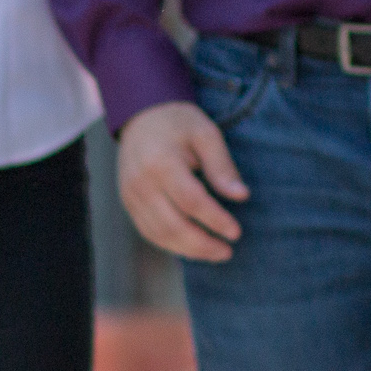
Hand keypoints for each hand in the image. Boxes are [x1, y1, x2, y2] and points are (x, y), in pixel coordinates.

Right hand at [117, 101, 248, 260]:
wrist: (141, 117)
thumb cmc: (179, 123)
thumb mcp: (206, 134)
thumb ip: (222, 166)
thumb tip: (241, 196)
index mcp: (161, 163)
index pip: (191, 202)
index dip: (215, 220)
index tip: (235, 232)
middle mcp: (141, 184)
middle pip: (172, 225)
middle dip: (202, 244)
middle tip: (227, 252)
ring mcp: (131, 196)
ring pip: (159, 234)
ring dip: (188, 250)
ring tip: (214, 253)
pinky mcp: (128, 204)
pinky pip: (149, 232)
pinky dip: (171, 244)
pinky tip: (192, 247)